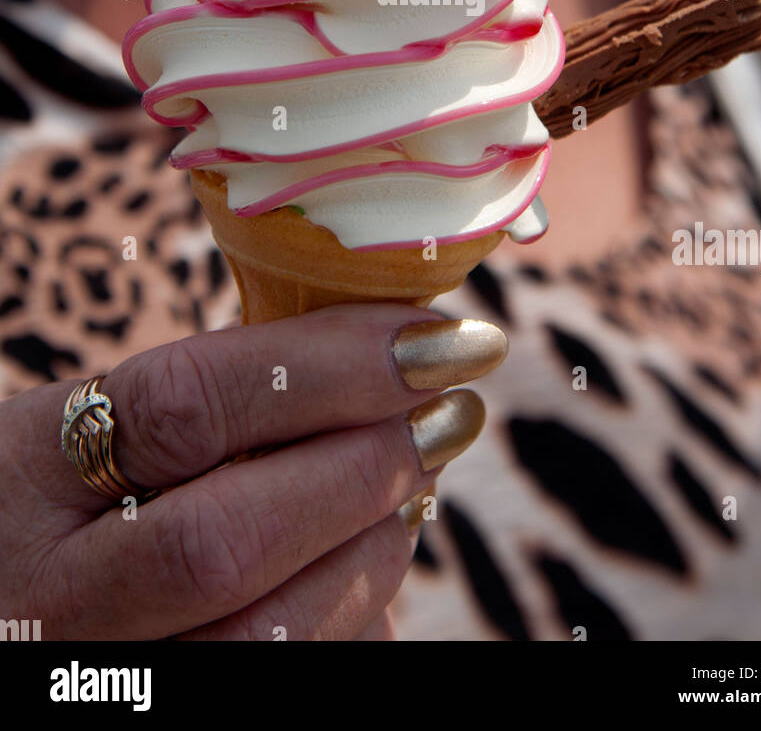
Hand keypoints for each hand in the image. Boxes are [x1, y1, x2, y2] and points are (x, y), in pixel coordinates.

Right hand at [1, 305, 505, 639]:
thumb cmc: (60, 498)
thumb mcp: (91, 428)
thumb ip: (209, 401)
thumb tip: (382, 357)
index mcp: (24, 474)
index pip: (188, 406)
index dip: (328, 365)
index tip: (434, 336)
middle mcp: (48, 599)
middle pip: (229, 540)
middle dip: (365, 467)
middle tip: (449, 411)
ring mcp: (102, 680)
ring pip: (265, 638)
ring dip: (372, 547)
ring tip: (415, 479)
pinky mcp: (168, 716)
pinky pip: (283, 677)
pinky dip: (349, 614)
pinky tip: (368, 557)